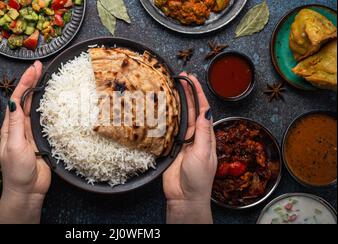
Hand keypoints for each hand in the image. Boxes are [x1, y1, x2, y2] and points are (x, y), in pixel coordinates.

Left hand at [0, 61, 50, 223]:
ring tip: (45, 76)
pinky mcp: (42, 140)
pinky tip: (53, 100)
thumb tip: (14, 102)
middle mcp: (20, 127)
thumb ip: (16, 125)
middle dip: (32, 81)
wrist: (27, 190)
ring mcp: (31, 133)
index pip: (17, 99)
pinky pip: (45, 121)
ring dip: (40, 92)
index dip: (26, 82)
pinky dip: (48, 108)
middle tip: (40, 66)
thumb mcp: (14, 146)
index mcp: (11, 126)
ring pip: (35, 107)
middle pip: (26, 99)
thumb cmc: (17, 172)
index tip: (34, 68)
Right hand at [163, 73, 216, 223]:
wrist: (185, 197)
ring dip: (177, 102)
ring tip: (172, 87)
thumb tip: (206, 111)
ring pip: (180, 117)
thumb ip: (204, 132)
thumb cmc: (198, 179)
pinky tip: (162, 108)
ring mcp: (182, 141)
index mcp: (206, 135)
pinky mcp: (170, 147)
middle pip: (191, 109)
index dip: (197, 93)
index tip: (191, 79)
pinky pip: (168, 129)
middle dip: (187, 93)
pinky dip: (166, 117)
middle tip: (181, 77)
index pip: (203, 109)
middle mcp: (195, 135)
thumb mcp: (204, 153)